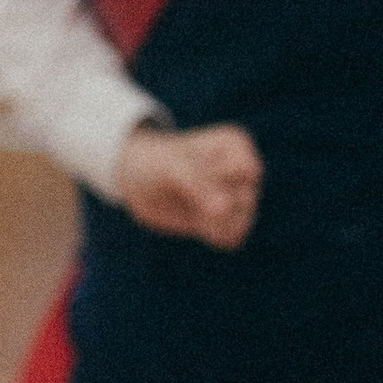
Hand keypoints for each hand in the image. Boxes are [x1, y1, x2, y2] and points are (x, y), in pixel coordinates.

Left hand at [113, 121, 263, 249]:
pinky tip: (195, 220)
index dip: (217, 180)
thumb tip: (223, 209)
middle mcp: (243, 170)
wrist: (136, 179)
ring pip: (242, 220)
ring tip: (191, 206)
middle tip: (186, 191)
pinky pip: (233, 237)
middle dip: (214, 202)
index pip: (246, 172)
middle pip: (245, 198)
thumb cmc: (156, 164)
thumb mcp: (172, 168)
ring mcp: (238, 197)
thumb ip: (198, 185)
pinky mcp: (226, 221)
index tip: (193, 170)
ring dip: (213, 221)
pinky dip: (212, 234)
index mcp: (235, 145)